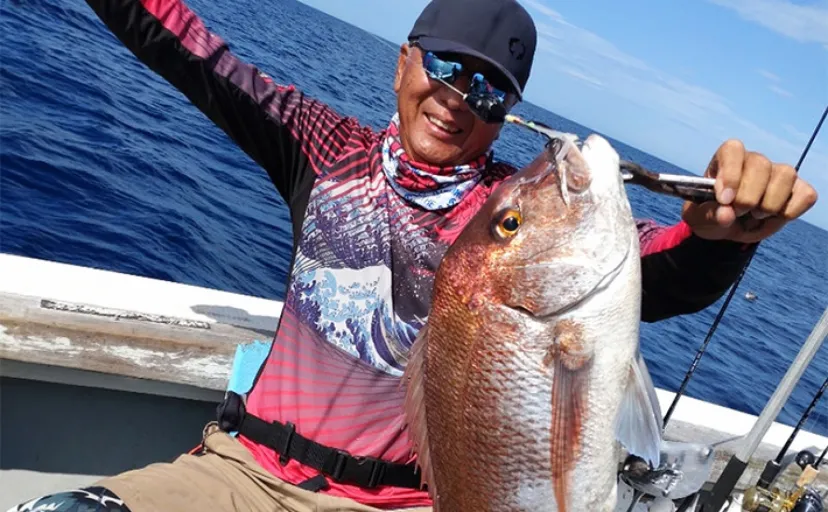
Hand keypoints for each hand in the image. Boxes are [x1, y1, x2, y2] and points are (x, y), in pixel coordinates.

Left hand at [682, 139, 817, 243]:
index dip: (731, 174)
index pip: (732, 150)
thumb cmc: (710, 215)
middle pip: (761, 164)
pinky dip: (790, 211)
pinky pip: (805, 194)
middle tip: (737, 212)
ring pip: (786, 174)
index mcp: (725, 159)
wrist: (727, 229)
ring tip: (754, 215)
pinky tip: (773, 217)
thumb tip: (726, 215)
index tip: (724, 199)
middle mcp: (753, 161)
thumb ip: (708, 215)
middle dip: (748, 196)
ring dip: (769, 204)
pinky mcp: (798, 189)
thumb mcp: (697, 218)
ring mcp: (777, 173)